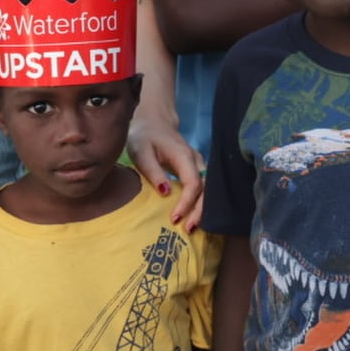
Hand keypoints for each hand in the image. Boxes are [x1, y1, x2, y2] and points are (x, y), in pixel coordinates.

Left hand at [128, 113, 203, 227]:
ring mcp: (198, 164)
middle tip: (188, 229)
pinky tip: (192, 216)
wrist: (153, 121)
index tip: (175, 218)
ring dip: (202, 208)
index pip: (193, 182)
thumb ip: (154, 172)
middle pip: (207, 188)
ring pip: (208, 189)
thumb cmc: (145, 136)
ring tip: (191, 227)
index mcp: (184, 156)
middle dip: (200, 210)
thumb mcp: (141, 152)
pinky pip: (203, 187)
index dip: (186, 202)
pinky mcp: (195, 169)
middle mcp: (196, 160)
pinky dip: (200, 202)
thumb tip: (166, 193)